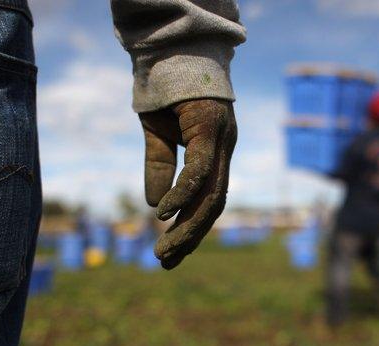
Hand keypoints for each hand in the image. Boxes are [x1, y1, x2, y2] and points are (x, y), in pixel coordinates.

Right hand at [139, 99, 236, 269]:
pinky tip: (164, 213)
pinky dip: (183, 193)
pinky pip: (200, 168)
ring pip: (212, 194)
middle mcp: (224, 150)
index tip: (171, 251)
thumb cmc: (166, 91)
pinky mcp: (209, 126)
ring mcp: (221, 139)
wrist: (171, 49)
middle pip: (215, 204)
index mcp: (215, 153)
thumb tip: (154, 207)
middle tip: (166, 262)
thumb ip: (159, 168)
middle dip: (191, 237)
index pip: (210, 199)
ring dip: (189, 226)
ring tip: (164, 251)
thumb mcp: (157, 136)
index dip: (192, 228)